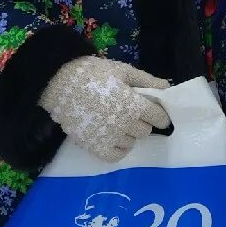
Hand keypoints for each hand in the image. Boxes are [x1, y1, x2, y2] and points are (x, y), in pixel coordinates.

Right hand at [37, 56, 170, 161]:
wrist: (59, 84)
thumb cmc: (93, 74)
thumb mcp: (122, 71)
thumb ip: (146, 80)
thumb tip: (167, 87)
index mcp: (133, 105)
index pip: (159, 117)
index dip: (160, 114)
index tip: (155, 112)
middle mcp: (124, 125)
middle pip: (145, 131)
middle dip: (142, 121)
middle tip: (130, 112)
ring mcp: (109, 138)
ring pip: (132, 143)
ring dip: (129, 134)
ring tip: (116, 121)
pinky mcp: (95, 147)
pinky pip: (116, 155)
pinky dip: (118, 148)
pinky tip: (112, 136)